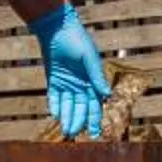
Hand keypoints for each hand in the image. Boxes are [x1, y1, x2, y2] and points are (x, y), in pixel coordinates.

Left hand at [30, 5, 107, 139]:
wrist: (57, 28)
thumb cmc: (77, 39)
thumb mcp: (88, 57)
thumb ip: (96, 75)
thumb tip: (107, 94)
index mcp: (92, 80)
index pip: (95, 104)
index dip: (95, 118)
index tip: (95, 133)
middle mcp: (81, 84)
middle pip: (80, 108)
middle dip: (78, 121)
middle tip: (74, 133)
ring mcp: (67, 83)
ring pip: (68, 105)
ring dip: (67, 117)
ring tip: (66, 130)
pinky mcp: (54, 80)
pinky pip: (55, 97)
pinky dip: (55, 106)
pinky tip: (55, 115)